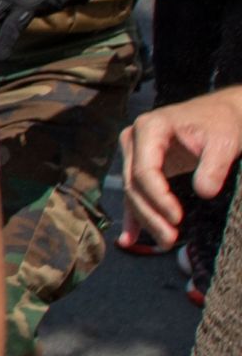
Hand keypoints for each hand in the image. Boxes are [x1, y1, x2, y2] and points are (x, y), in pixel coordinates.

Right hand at [119, 88, 241, 247]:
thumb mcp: (223, 141)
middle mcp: (134, 140)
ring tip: (164, 242)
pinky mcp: (142, 165)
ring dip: (147, 219)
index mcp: (149, 128)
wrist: (223, 113)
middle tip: (170, 238)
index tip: (177, 218)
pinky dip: (136, 216)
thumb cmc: (222, 122)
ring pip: (134, 192)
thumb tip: (204, 192)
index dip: (158, 198)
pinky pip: (137, 193)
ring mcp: (135, 153)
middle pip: (135, 185)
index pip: (144, 171)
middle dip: (151, 215)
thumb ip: (213, 166)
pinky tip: (131, 238)